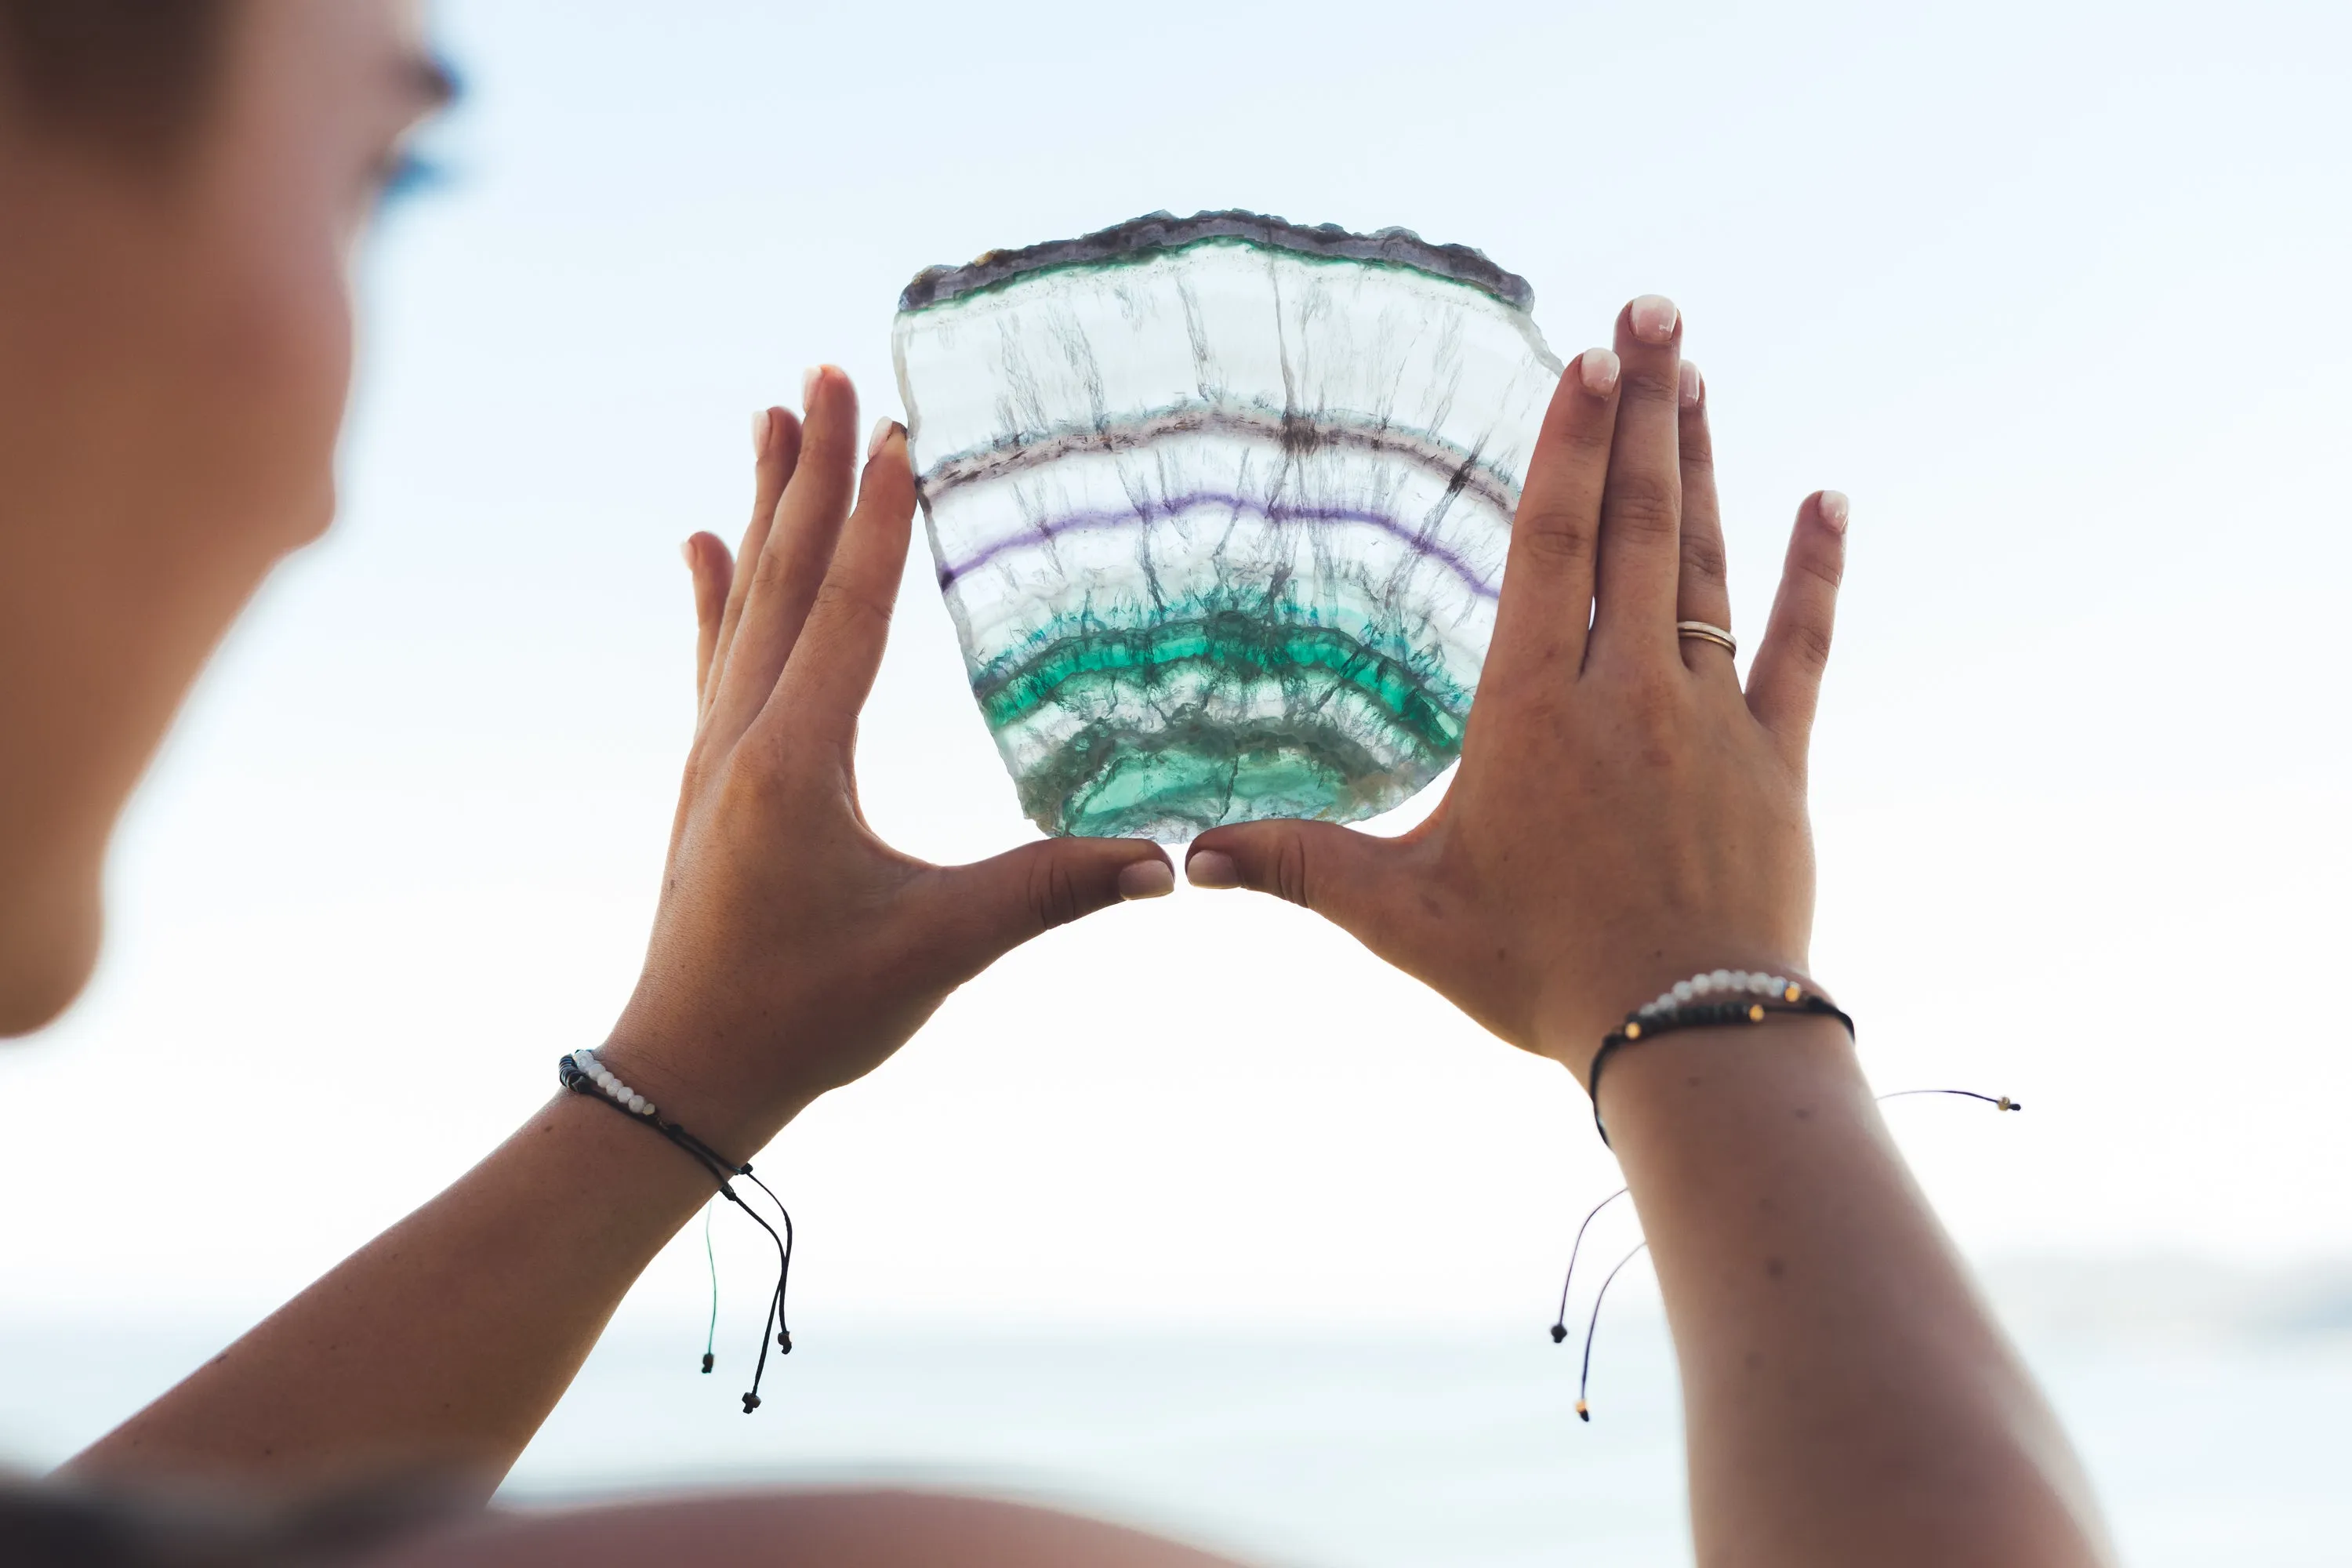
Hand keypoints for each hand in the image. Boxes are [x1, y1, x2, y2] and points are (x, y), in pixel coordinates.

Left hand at [599, 367, 1171, 1153]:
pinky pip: (715, 654)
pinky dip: (715, 589)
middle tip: (826, 373)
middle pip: (787, 575)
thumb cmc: (804, 1016)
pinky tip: (702, 541)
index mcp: (796, 760)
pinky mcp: (708, 776)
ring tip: (769, 417)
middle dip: (811, 470)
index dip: (879, 517)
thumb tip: (1167, 862)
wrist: (682, 1076)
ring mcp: (715, 750)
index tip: (897, 426)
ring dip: (766, 505)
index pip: (849, 610)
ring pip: (745, 600)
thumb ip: (1049, 895)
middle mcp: (742, 735)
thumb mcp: (937, 952)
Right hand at [1184, 297, 1846, 1085]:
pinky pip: (1800, 645)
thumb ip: (1301, 868)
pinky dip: (1815, 571)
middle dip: (1643, 408)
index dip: (1569, 445)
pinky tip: (1831, 498)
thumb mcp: (1403, 918)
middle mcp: (1625, 690)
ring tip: (1699, 376)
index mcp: (1532, 709)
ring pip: (1703, 562)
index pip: (1552, 545)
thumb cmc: (1536, 973)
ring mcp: (1710, 716)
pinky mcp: (1776, 757)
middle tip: (1654, 309)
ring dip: (1703, 463)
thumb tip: (1190, 856)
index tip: (1589, 358)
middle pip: (1634, 521)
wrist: (1686, 1036)